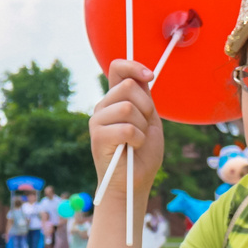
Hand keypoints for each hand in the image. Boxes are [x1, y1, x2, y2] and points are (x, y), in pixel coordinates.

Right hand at [90, 58, 165, 184]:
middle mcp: (103, 106)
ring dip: (142, 127)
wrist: (134, 182)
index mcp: (116, 100)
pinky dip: (138, 139)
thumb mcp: (149, 120)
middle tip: (144, 127)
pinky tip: (133, 148)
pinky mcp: (98, 136)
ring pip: (128, 107)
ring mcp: (97, 120)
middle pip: (128, 87)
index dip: (133, 66)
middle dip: (146, 107)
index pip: (117, 69)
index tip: (150, 76)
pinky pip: (127, 128)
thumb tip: (143, 75)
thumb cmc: (143, 153)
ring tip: (137, 140)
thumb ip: (144, 98)